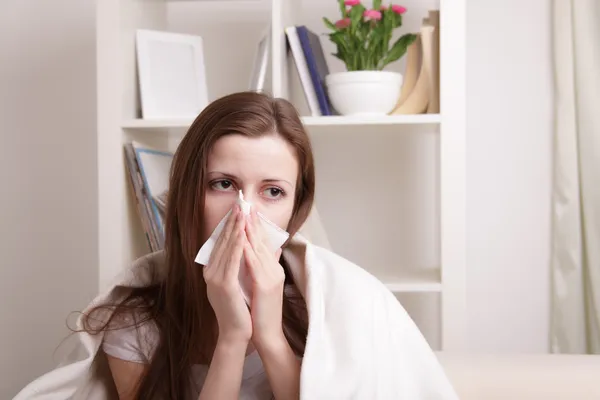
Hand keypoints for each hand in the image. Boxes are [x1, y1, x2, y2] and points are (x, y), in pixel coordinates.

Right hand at [204, 205, 251, 343]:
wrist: (236, 333)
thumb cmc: (241, 309)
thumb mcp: (241, 281)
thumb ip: (244, 263)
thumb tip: (254, 246)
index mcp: (213, 270)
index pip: (222, 242)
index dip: (231, 224)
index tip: (239, 208)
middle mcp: (210, 272)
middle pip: (222, 241)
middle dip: (233, 221)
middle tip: (240, 203)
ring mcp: (214, 278)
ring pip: (226, 248)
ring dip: (235, 228)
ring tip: (242, 212)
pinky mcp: (223, 285)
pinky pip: (231, 261)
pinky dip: (237, 246)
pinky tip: (242, 234)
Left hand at [243, 209, 285, 348]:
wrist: (266, 334)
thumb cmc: (262, 312)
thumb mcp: (265, 286)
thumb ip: (267, 267)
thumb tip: (268, 252)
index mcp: (273, 269)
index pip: (264, 242)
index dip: (256, 225)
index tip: (248, 210)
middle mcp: (274, 269)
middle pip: (262, 240)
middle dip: (252, 222)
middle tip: (245, 204)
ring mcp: (271, 276)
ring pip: (259, 248)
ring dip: (250, 230)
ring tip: (243, 214)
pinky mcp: (265, 285)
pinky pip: (254, 263)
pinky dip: (247, 249)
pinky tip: (241, 238)